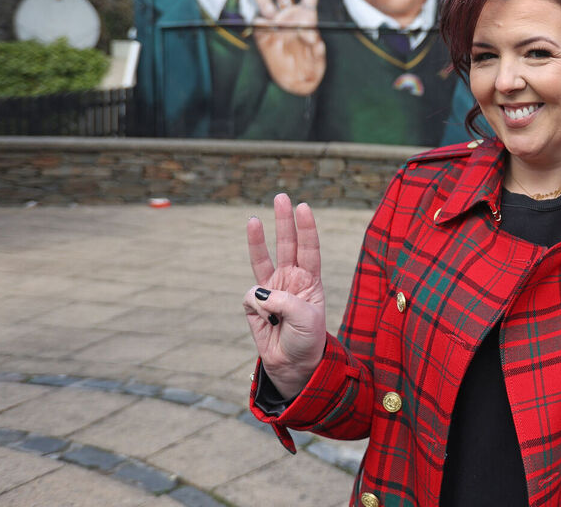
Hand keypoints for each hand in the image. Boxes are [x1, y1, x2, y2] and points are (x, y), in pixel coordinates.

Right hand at [243, 193, 326, 400]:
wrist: (293, 365)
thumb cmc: (307, 340)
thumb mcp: (304, 319)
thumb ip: (282, 301)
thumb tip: (257, 293)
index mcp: (310, 280)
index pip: (309, 249)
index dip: (306, 228)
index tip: (304, 207)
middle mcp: (291, 279)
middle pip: (287, 244)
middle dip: (284, 221)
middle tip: (282, 196)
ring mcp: (271, 289)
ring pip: (263, 259)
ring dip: (258, 239)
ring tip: (254, 218)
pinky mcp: (253, 304)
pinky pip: (250, 297)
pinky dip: (256, 308)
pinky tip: (266, 321)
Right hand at [249, 0, 325, 95]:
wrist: (297, 83)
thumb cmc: (312, 67)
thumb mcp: (318, 56)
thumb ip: (315, 43)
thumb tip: (306, 29)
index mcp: (306, 17)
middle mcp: (289, 17)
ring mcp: (275, 26)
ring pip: (265, 3)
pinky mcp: (263, 37)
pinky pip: (258, 25)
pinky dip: (257, 22)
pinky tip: (258, 22)